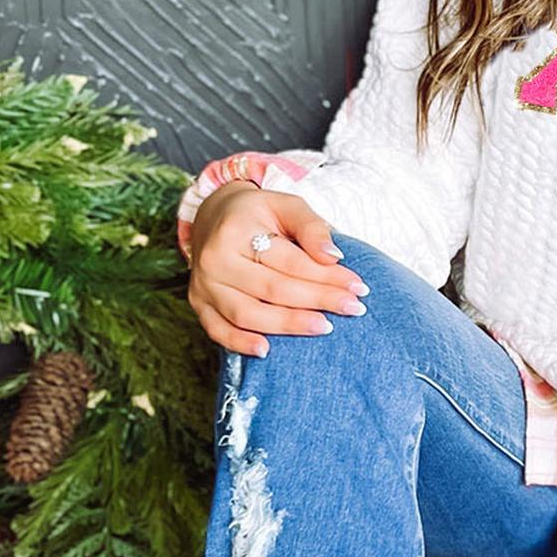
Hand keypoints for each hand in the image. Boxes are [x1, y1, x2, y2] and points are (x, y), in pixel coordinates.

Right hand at [186, 181, 368, 355]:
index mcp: (237, 230)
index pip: (290, 261)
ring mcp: (203, 285)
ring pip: (248, 313)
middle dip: (318, 300)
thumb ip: (311, 227)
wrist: (214, 217)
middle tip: (352, 308)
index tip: (358, 287)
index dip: (327, 276)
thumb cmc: (259, 213)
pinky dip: (240, 343)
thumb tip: (334, 255)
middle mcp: (214, 259)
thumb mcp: (286, 205)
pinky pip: (218, 330)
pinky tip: (267, 350)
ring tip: (324, 327)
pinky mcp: (198, 304)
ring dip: (288, 325)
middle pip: (273, 288)